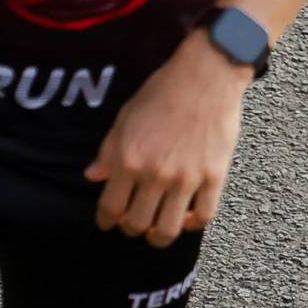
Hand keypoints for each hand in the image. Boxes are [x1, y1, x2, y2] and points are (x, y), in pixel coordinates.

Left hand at [85, 33, 250, 244]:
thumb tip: (94, 176)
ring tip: (159, 230)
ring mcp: (186, 177)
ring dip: (160, 236)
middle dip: (132, 228)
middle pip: (137, 224)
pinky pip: (204, 216)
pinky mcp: (214, 175)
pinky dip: (194, 223)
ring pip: (168, 229)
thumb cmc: (164, 90)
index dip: (106, 221)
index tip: (110, 221)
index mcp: (129, 159)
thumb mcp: (126, 116)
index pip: (110, 209)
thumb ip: (109, 151)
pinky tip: (189, 216)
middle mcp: (155, 174)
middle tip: (136, 221)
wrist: (207, 72)